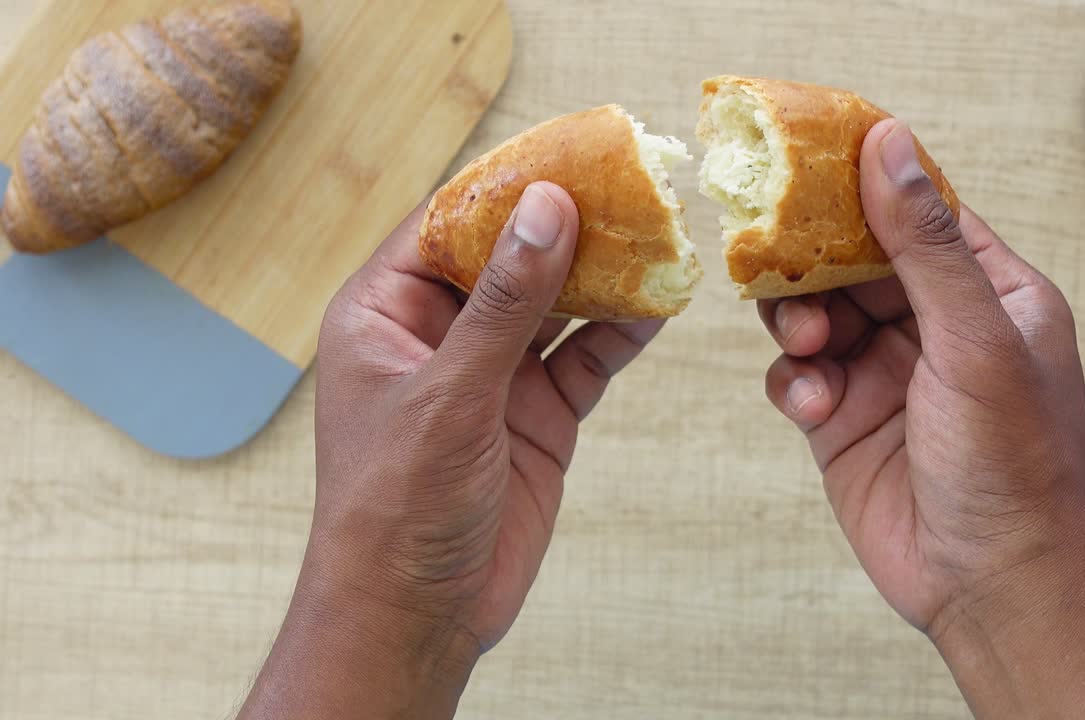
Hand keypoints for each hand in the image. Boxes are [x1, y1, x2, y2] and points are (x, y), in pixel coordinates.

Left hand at [240, 182, 663, 718]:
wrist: (419, 614)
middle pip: (510, 257)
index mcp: (386, 313)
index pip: (446, 224)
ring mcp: (493, 375)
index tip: (569, 153)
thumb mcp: (449, 393)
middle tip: (630, 186)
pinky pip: (585, 358)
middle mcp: (441, 335)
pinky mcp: (537, 414)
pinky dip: (621, 333)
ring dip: (603, 276)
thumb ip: (503, 302)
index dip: (506, 187)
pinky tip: (659, 305)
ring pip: (555, 304)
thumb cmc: (396, 505)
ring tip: (657, 235)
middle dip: (566, 226)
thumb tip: (547, 208)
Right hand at [759, 119, 1084, 717]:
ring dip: (798, 320)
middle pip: (854, 259)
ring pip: (814, 311)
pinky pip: (795, 375)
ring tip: (806, 344)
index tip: (809, 163)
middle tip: (784, 265)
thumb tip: (888, 143)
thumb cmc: (1012, 463)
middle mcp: (935, 326)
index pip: (922, 214)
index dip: (868, 186)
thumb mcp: (974, 341)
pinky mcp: (841, 420)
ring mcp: (884, 373)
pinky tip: (811, 405)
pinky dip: (792, 381)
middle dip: (816, 261)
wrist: (989, 586)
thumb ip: (925, 245)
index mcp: (990, 293)